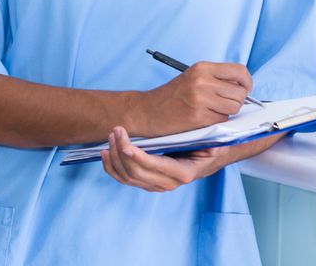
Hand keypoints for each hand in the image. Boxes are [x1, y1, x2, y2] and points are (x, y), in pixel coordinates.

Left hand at [100, 127, 232, 190]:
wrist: (209, 159)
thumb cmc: (209, 146)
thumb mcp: (211, 141)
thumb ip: (203, 139)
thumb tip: (202, 137)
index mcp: (183, 173)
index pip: (155, 167)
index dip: (138, 157)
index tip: (125, 143)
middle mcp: (168, 183)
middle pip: (136, 172)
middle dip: (121, 150)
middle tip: (116, 130)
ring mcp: (156, 185)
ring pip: (127, 177)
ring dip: (114, 157)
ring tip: (111, 136)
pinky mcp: (147, 182)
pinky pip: (124, 179)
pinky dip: (111, 167)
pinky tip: (104, 153)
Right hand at [129, 61, 251, 136]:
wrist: (146, 111)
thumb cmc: (171, 97)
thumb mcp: (192, 78)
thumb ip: (216, 79)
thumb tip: (244, 87)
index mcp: (202, 68)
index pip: (239, 71)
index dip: (246, 83)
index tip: (242, 90)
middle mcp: (202, 81)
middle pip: (240, 92)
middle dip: (236, 101)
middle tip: (222, 104)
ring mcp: (200, 99)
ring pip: (234, 107)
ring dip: (227, 112)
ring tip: (210, 111)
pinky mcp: (199, 117)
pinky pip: (222, 120)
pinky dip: (216, 121)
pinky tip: (202, 118)